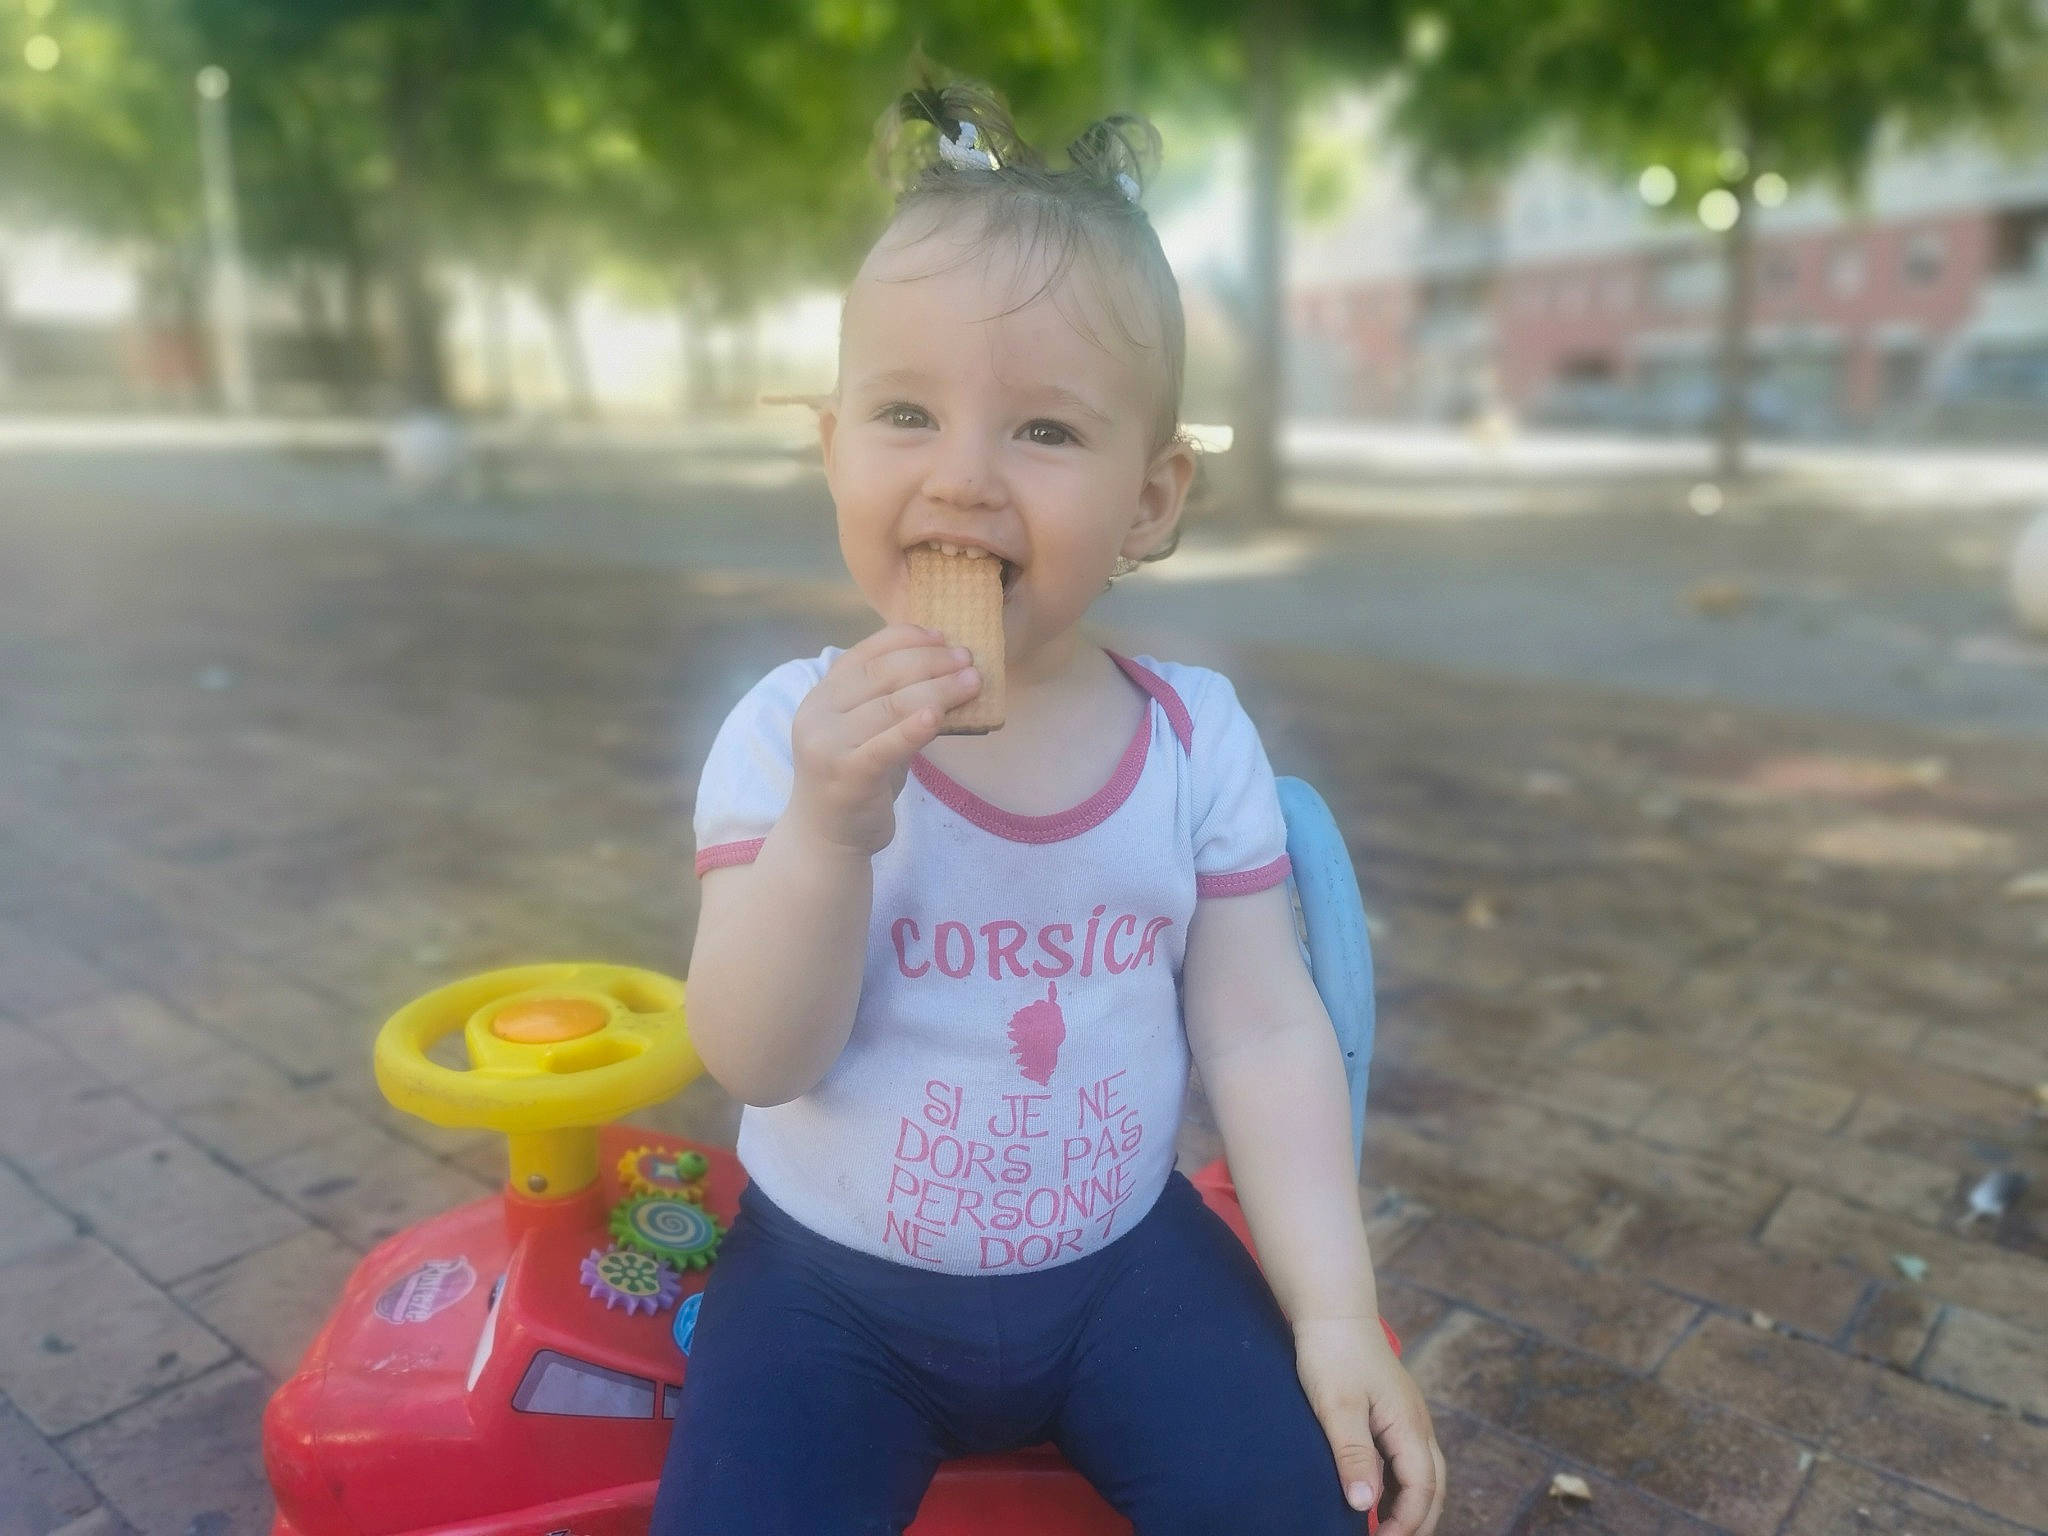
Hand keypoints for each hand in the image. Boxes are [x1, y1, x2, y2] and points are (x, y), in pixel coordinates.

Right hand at [785, 624, 982, 856]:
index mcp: (821, 696)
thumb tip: (946, 666)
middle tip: (968, 659)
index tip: (943, 636)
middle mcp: (818, 714)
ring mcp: (829, 745)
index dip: (905, 639)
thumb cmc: (856, 780)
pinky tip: (938, 716)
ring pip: (890, 706)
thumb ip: (890, 701)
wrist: (827, 837)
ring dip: (938, 689)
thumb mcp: (866, 732)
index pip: (864, 654)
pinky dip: (913, 728)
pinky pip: (886, 745)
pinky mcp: (847, 775)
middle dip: (931, 662)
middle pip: (882, 675)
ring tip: (972, 681)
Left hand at [1293, 1316, 1444, 1535]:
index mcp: (1409, 1425)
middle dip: (1419, 1521)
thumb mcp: (1337, 1406)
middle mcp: (1417, 1424)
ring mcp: (1408, 1418)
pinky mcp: (1394, 1413)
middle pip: (1433, 1485)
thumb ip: (1352, 1455)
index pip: (1422, 1488)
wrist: (1333, 1311)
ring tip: (1386, 1530)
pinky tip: (1378, 1496)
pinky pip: (1406, 1459)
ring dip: (1411, 1504)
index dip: (1406, 1522)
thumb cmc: (1332, 1354)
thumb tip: (1363, 1505)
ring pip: (1423, 1473)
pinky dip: (1399, 1485)